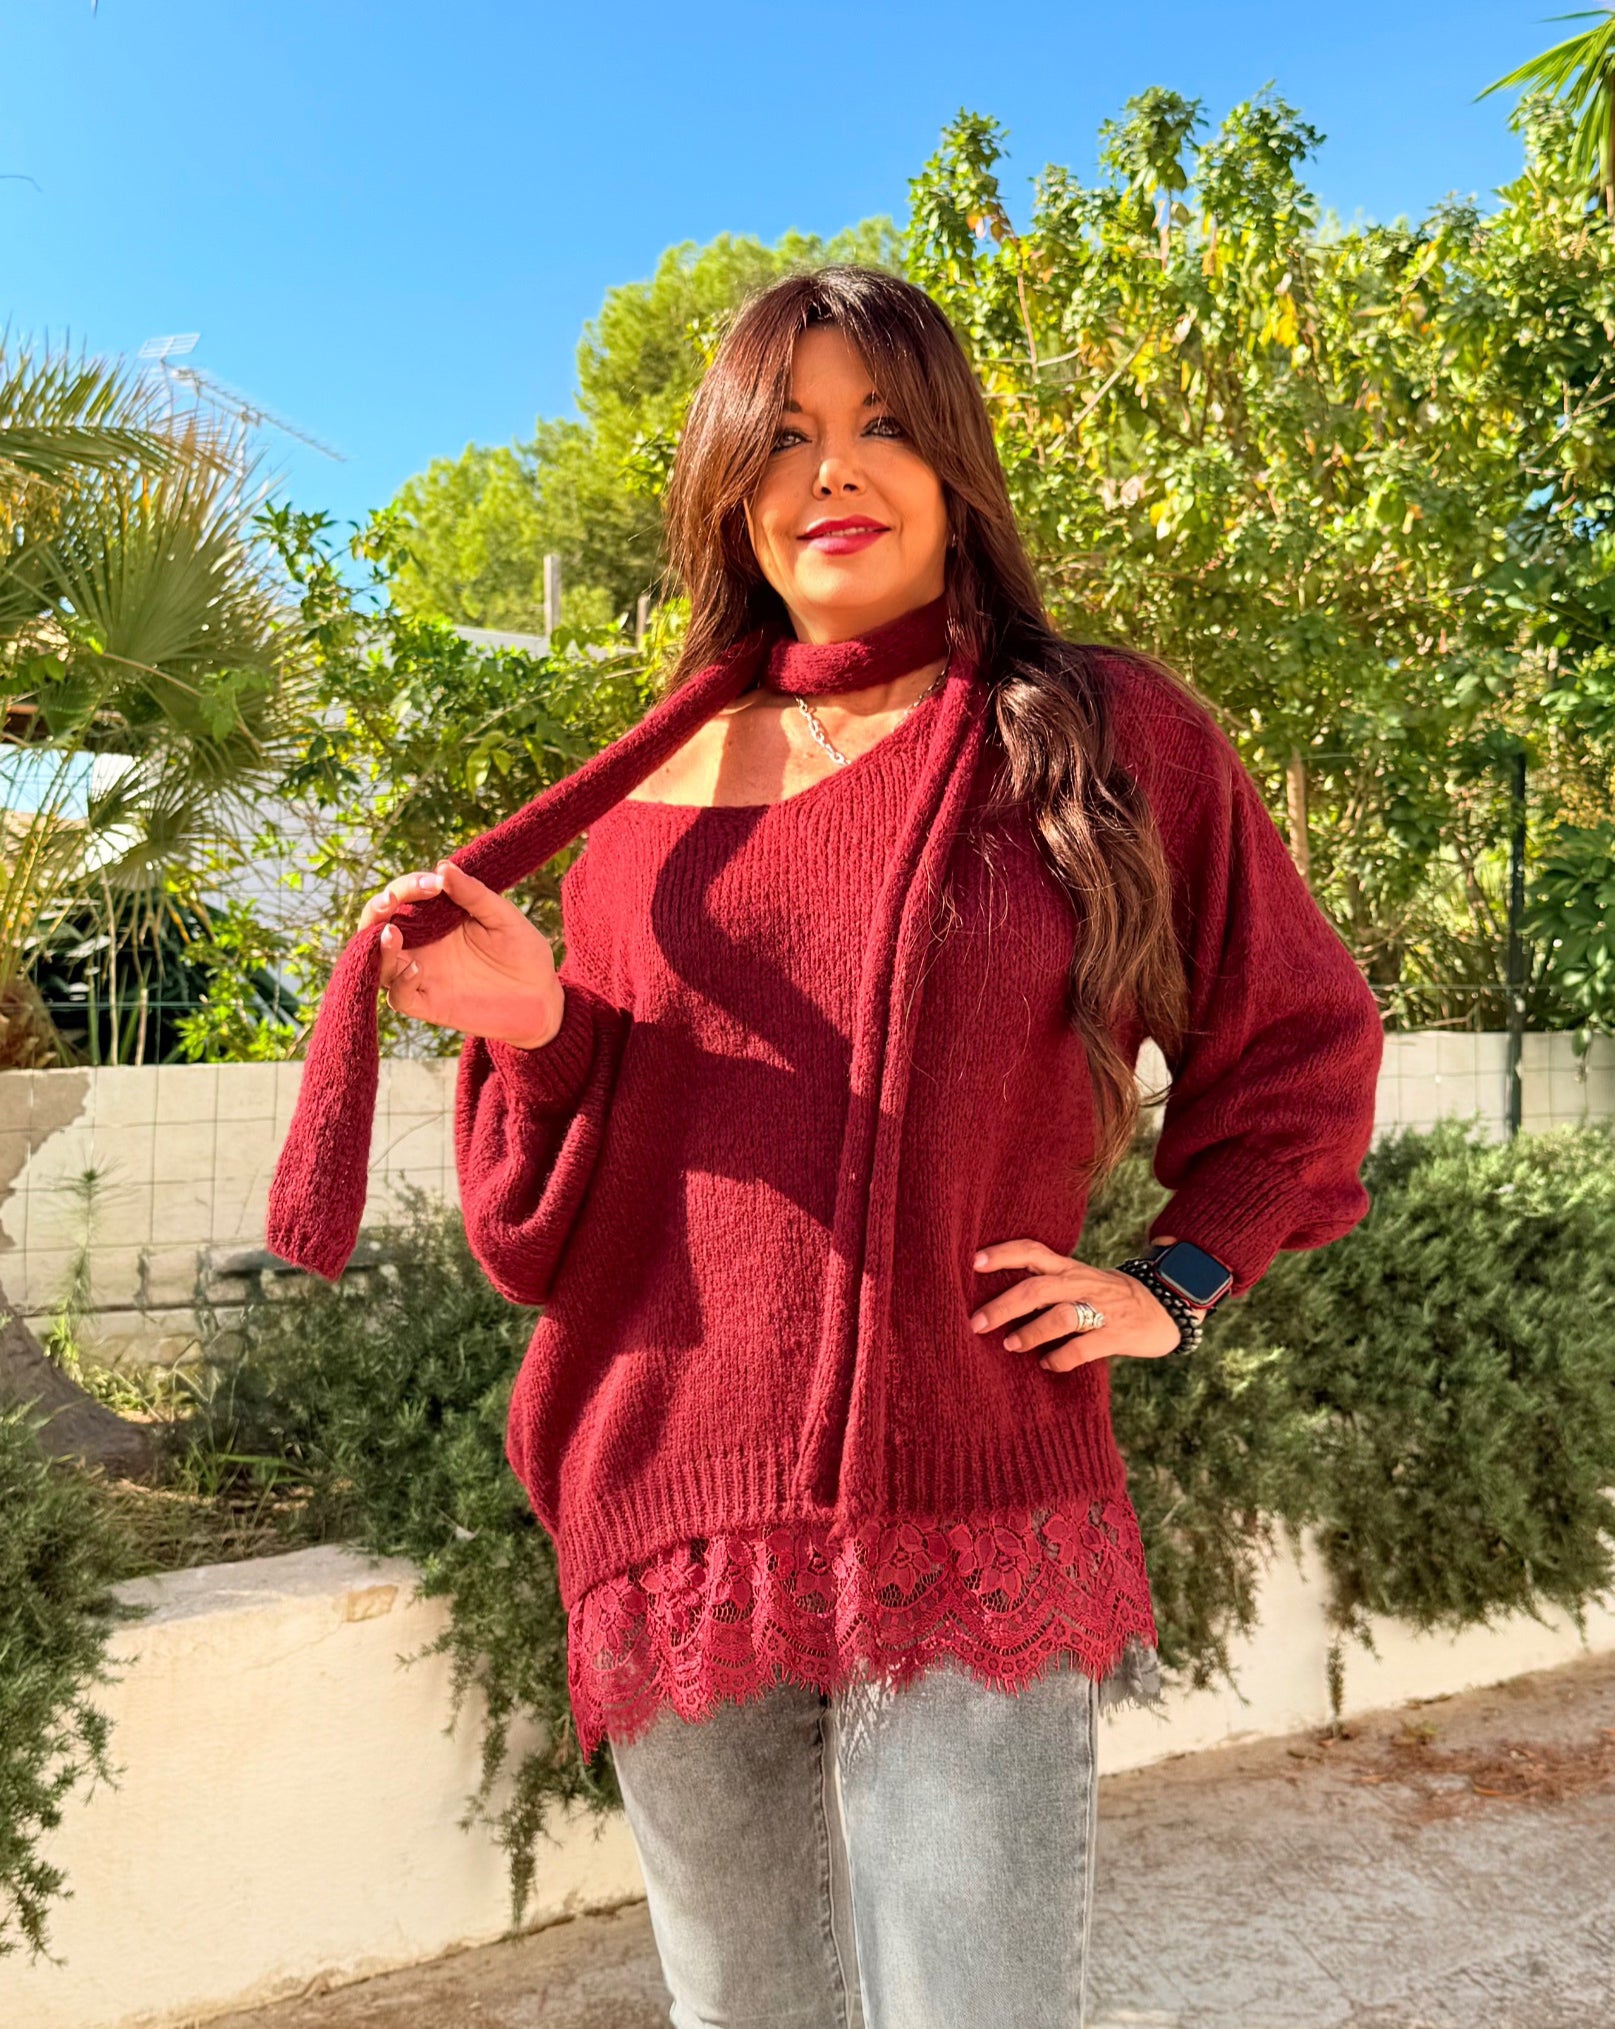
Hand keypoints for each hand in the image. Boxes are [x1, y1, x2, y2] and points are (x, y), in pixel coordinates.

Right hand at [358, 861, 564, 1048]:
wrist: (542, 998)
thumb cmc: (523, 952)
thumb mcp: (504, 918)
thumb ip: (474, 895)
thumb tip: (442, 867)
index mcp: (436, 919)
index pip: (404, 897)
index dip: (408, 886)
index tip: (433, 883)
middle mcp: (422, 945)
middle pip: (377, 926)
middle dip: (376, 911)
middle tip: (389, 902)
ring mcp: (422, 974)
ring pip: (379, 962)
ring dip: (379, 948)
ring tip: (393, 934)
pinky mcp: (428, 1004)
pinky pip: (399, 997)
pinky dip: (400, 983)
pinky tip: (416, 970)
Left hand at [968, 1236, 1205, 1372]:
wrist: (1167, 1306)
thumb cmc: (1109, 1297)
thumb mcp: (1079, 1281)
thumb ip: (1046, 1286)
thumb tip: (997, 1303)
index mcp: (1069, 1268)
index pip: (1032, 1251)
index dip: (1003, 1254)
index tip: (973, 1262)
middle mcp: (1082, 1284)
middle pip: (1038, 1287)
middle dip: (1004, 1304)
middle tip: (976, 1323)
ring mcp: (1101, 1309)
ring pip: (1061, 1315)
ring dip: (1031, 1332)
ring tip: (1010, 1345)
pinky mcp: (1117, 1334)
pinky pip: (1084, 1348)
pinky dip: (1061, 1359)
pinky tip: (1048, 1365)